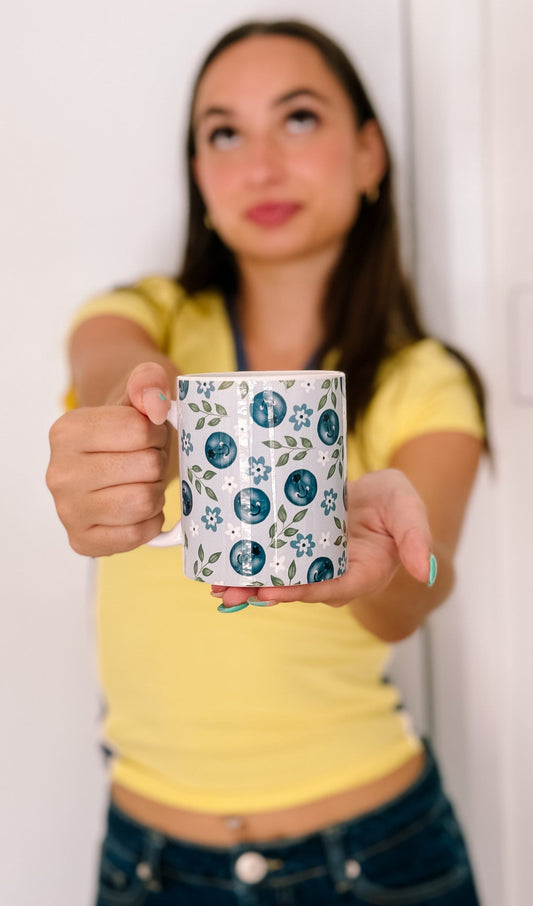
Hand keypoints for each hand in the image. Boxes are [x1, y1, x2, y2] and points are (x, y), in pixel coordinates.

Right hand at [46, 363, 170, 555]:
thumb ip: (148, 382)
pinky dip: (151, 521)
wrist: (111, 463)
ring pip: (144, 502)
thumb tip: (155, 402)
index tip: (149, 435)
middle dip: (158, 463)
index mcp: (65, 431)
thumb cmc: (128, 431)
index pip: (139, 430)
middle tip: (147, 461)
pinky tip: (139, 508)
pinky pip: (137, 535)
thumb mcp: (138, 395)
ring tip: (142, 482)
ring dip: (156, 491)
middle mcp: (58, 473)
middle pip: (146, 467)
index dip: (157, 432)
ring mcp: (67, 511)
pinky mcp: (82, 541)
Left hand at [213, 469, 433, 607]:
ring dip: (247, 585)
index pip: (331, 588)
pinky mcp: (294, 548)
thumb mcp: (408, 509)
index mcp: (362, 572)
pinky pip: (270, 559)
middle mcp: (332, 574)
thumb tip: (421, 570)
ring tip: (216, 586)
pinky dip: (246, 564)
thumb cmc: (393, 503)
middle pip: (296, 588)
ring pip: (277, 579)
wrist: (376, 494)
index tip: (273, 593)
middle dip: (262, 593)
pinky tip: (218, 564)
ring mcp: (311, 563)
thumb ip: (415, 537)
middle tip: (229, 593)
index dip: (302, 592)